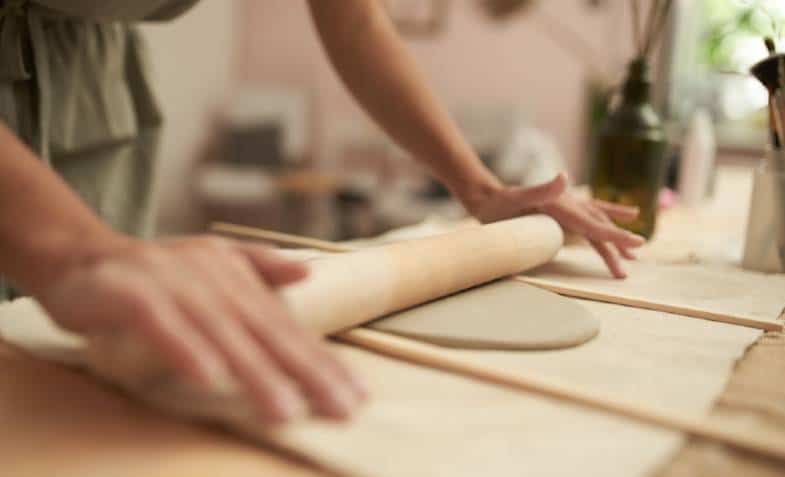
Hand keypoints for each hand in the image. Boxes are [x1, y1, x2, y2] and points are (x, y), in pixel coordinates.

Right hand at [32, 235, 366, 424]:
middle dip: (307, 373)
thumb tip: (307, 270)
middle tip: (340, 410)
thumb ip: (260, 268)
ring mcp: (174, 283)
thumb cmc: (155, 272)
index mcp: (237, 277)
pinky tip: (209, 379)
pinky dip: (185, 349)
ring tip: (286, 411)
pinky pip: (162, 324)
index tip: (356, 395)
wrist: (81, 253)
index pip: (287, 327)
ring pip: (223, 332)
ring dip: (255, 372)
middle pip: (267, 332)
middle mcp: (214, 279)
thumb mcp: (212, 264)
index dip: (322, 361)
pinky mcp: (132, 293)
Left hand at [465, 173, 644, 277]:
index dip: (616, 235)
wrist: (487, 197)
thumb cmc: (500, 202)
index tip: (637, 242)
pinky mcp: (560, 214)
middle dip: (619, 242)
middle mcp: (569, 205)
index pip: (595, 224)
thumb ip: (541, 190)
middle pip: (599, 226)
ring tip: (634, 250)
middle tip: (638, 254)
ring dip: (614, 237)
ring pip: (597, 224)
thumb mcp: (518, 197)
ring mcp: (566, 209)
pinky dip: (601, 225)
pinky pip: (586, 222)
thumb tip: (564, 177)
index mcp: (564, 206)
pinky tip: (608, 228)